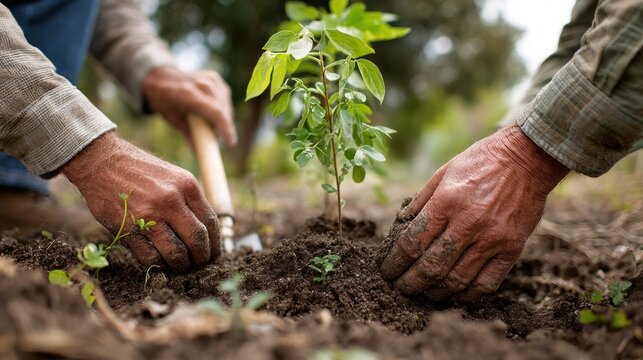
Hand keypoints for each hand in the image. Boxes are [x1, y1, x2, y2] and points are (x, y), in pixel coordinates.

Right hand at [63, 132, 219, 271]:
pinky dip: (158, 265)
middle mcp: (172, 200)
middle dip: (202, 258)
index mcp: (187, 185)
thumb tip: (205, 231)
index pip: (211, 222)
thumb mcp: (172, 176)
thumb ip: (189, 200)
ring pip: (176, 253)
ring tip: (180, 266)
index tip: (213, 253)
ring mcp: (149, 215)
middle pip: (198, 239)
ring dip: (181, 265)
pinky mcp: (128, 229)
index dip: (215, 243)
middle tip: (199, 264)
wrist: (101, 161)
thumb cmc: (139, 170)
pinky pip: (150, 257)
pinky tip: (159, 263)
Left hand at [142, 66, 236, 146]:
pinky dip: (224, 107)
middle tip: (224, 140)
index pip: (215, 112)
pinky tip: (217, 113)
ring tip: (218, 127)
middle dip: (226, 126)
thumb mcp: (173, 120)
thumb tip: (200, 155)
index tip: (230, 143)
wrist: (161, 77)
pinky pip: (225, 97)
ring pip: (226, 104)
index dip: (226, 128)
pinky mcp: (214, 77)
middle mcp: (201, 83)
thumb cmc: (165, 101)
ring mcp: (209, 78)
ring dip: (226, 118)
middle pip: (223, 109)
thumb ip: (188, 135)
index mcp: (187, 94)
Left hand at [379, 125, 568, 300]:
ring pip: (456, 279)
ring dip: (434, 293)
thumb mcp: (444, 172)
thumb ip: (421, 200)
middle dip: (410, 283)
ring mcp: (492, 239)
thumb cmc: (481, 162)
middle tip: (399, 289)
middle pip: (431, 266)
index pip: (413, 242)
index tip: (387, 271)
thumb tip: (400, 225)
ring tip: (422, 295)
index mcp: (447, 201)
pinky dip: (467, 296)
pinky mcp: (512, 249)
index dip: (395, 262)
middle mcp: (468, 222)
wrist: (527, 157)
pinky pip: (486, 284)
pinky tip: (454, 296)